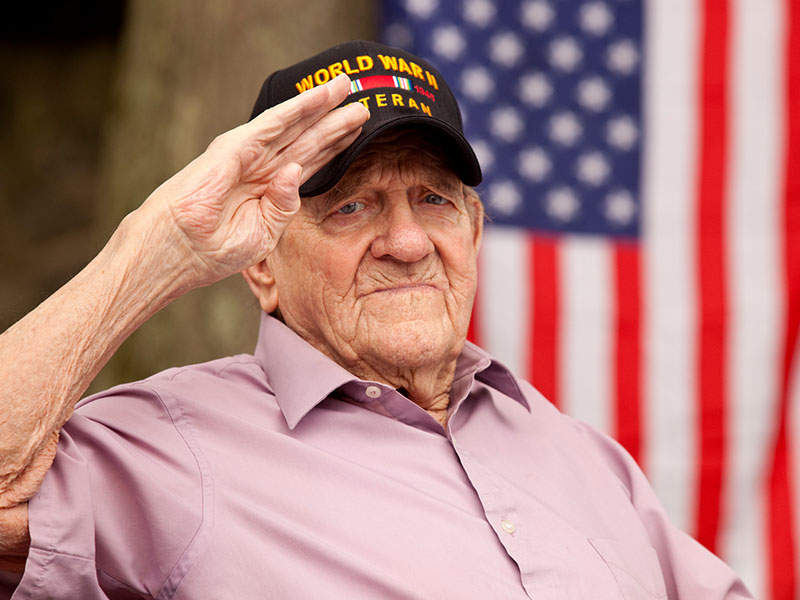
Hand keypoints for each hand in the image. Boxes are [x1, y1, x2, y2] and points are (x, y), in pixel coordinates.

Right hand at [135, 74, 367, 290]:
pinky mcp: (233, 148)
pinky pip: (271, 124)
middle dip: (335, 121)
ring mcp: (247, 155)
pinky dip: (295, 108)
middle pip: (307, 138)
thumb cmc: (213, 250)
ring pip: (293, 124)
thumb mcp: (263, 234)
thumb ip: (284, 206)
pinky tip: (318, 97)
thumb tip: (297, 171)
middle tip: (364, 103)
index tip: (360, 132)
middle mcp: (261, 167)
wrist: (176, 252)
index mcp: (269, 190)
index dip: (334, 145)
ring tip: (346, 86)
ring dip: (320, 105)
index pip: (309, 161)